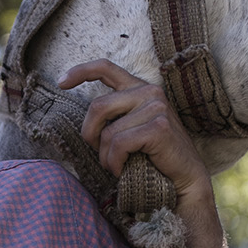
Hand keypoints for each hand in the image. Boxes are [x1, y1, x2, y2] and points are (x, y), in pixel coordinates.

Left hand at [59, 59, 213, 206]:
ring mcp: (156, 107)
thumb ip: (116, 116)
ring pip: (108, 133)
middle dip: (90, 135)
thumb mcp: (133, 129)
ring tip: (116, 166)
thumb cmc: (155, 157)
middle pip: (98, 107)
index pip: (106, 68)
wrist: (185, 179)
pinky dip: (114, 163)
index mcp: (140, 89)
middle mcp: (149, 92)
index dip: (81, 71)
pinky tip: (122, 171)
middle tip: (100, 154)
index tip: (61, 81)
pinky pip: (119, 145)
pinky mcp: (158, 127)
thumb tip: (89, 120)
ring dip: (106, 157)